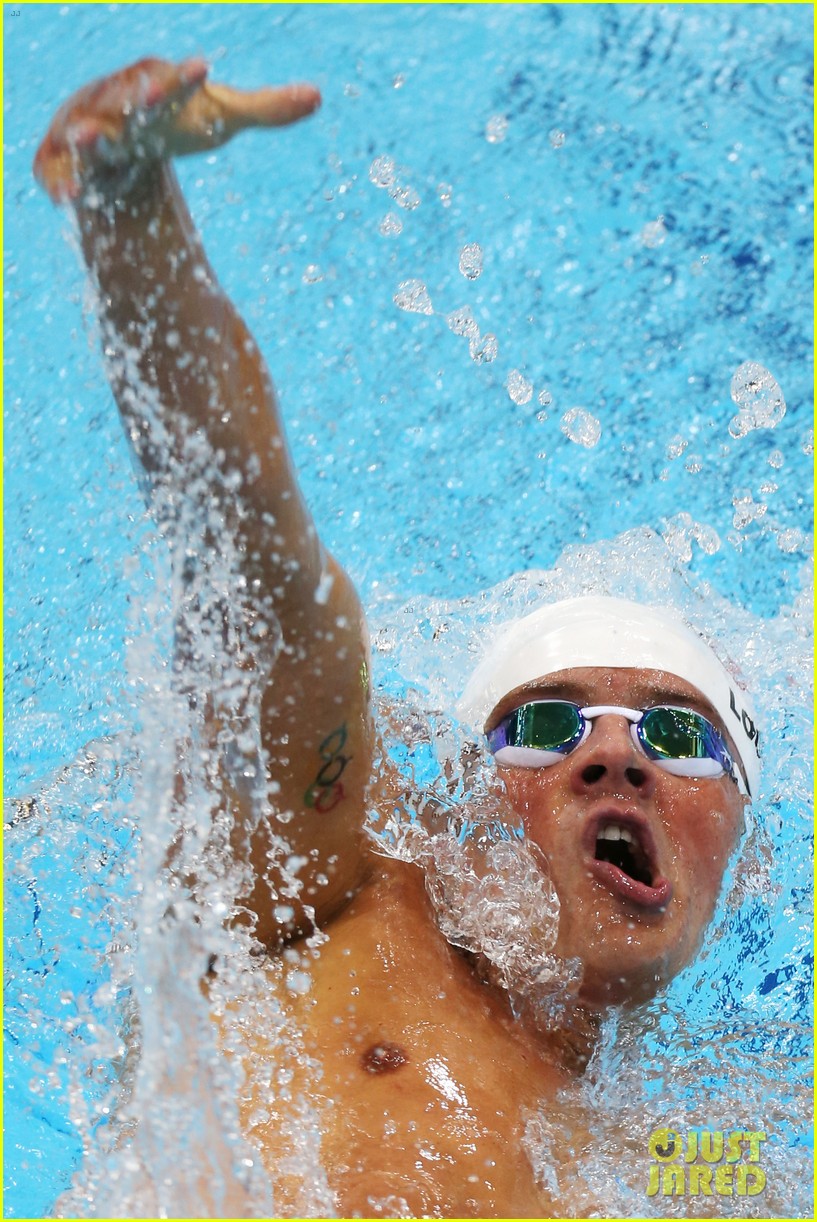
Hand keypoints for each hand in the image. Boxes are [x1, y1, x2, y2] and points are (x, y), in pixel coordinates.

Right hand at [33, 56, 320, 203]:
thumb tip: (319, 97)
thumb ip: (266, 109)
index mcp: (157, 87)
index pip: (172, 79)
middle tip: (149, 96)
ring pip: (84, 130)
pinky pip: (56, 169)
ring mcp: (87, 128)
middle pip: (126, 98)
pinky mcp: (63, 158)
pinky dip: (60, 181)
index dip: (185, 76)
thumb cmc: (173, 120)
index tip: (204, 68)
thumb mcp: (220, 117)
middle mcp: (118, 102)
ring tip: (85, 139)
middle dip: (135, 98)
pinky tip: (66, 200)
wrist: (117, 135)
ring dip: (86, 135)